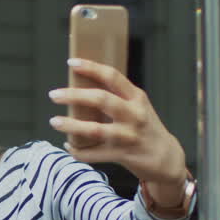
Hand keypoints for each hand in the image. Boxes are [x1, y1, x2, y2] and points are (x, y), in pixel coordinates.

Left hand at [48, 58, 186, 192]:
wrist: (165, 157)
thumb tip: (81, 85)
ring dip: (71, 125)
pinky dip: (78, 151)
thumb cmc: (144, 127)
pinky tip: (69, 145)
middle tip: (54, 95)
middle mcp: (134, 114)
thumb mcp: (137, 106)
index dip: (91, 68)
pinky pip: (93, 154)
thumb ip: (116, 96)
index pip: (112, 76)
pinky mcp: (122, 155)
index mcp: (136, 97)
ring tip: (54, 121)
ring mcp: (128, 135)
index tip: (72, 63)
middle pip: (101, 100)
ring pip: (94, 129)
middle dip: (74, 95)